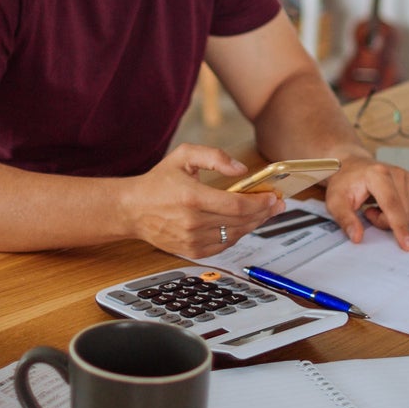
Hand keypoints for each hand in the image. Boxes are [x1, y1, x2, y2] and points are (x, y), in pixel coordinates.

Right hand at [120, 144, 284, 257]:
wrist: (132, 209)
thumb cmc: (158, 182)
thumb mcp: (184, 156)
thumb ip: (215, 156)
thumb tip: (241, 169)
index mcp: (192, 197)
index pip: (237, 206)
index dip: (260, 203)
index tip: (274, 197)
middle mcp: (193, 222)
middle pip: (241, 222)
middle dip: (264, 213)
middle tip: (276, 205)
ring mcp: (192, 240)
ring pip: (235, 235)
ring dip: (253, 225)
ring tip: (263, 213)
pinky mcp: (191, 251)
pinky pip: (224, 246)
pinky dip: (237, 235)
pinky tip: (243, 225)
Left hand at [323, 156, 408, 250]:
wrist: (353, 167)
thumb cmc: (345, 183)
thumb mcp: (335, 201)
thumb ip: (345, 219)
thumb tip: (357, 237)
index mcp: (377, 174)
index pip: (392, 205)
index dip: (400, 227)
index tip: (406, 245)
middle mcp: (397, 173)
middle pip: (404, 213)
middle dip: (387, 222)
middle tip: (369, 212)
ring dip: (398, 219)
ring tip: (379, 207)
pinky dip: (408, 215)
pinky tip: (392, 207)